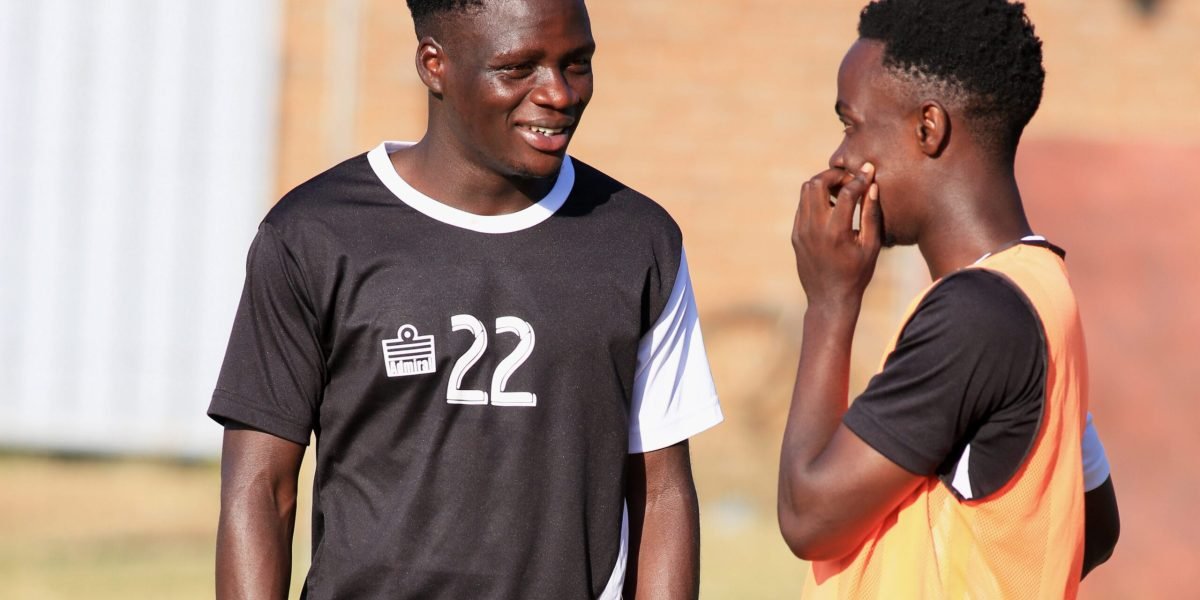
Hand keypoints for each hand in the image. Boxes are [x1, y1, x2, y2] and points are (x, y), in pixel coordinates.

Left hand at [791, 163, 881, 308]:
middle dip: (834, 175)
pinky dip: (815, 198)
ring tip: (839, 191)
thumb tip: (872, 186)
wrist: (829, 299)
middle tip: (849, 180)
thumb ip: (872, 214)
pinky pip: (802, 206)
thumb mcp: (871, 246)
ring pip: (805, 191)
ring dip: (822, 184)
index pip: (846, 192)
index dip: (858, 178)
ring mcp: (801, 231)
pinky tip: (830, 205)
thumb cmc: (857, 274)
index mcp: (836, 231)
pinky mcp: (796, 235)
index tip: (868, 172)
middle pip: (816, 183)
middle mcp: (814, 228)